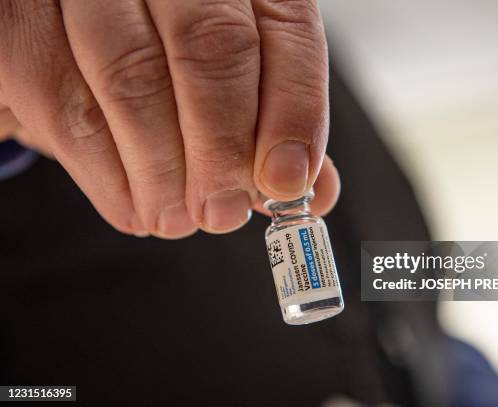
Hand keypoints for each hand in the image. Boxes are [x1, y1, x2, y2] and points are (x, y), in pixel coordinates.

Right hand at [0, 0, 339, 237]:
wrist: (72, 35)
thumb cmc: (164, 59)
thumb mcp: (231, 80)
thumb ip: (274, 123)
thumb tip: (316, 189)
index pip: (286, 28)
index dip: (294, 112)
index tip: (288, 183)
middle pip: (210, 46)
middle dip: (221, 149)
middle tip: (224, 212)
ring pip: (133, 78)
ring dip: (163, 173)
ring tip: (178, 219)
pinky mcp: (20, 22)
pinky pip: (67, 106)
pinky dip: (108, 177)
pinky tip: (136, 207)